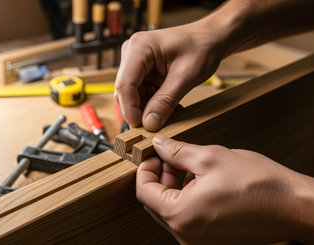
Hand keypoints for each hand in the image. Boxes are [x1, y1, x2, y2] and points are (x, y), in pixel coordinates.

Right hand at [114, 22, 224, 130]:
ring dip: (147, 107)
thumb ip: (165, 101)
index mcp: (140, 47)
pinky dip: (151, 102)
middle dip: (139, 109)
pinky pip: (140, 92)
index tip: (140, 126)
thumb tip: (149, 123)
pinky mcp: (140, 69)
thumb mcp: (186, 77)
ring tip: (168, 111)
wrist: (211, 38)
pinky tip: (166, 105)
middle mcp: (132, 52)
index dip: (130, 109)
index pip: (125, 85)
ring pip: (132, 94)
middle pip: (125, 91)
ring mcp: (135, 60)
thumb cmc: (202, 47)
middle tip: (157, 123)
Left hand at [136, 135, 313, 243]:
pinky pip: (187, 219)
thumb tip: (159, 145)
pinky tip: (201, 182)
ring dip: (173, 187)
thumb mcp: (210, 157)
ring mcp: (198, 242)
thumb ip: (176, 151)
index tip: (152, 155)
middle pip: (155, 203)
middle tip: (170, 157)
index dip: (145, 169)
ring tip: (189, 167)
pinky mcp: (211, 242)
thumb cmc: (259, 184)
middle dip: (160, 177)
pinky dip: (187, 200)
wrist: (295, 207)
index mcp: (181, 215)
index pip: (144, 191)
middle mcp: (186, 235)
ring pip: (171, 211)